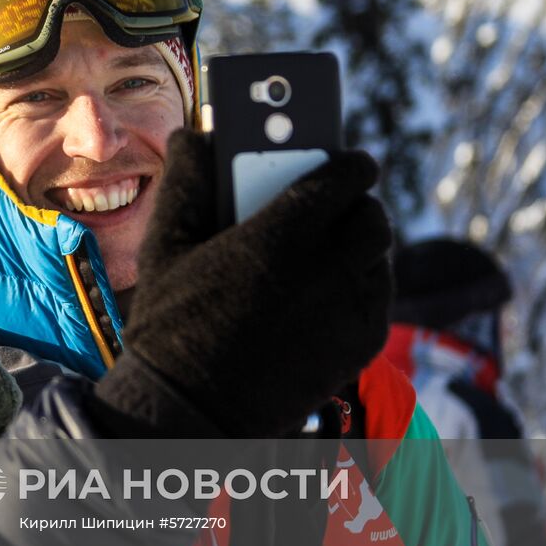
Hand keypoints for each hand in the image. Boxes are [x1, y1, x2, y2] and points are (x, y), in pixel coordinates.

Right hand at [95, 130, 391, 437]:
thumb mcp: (164, 246)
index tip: (345, 158)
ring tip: (328, 245)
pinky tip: (328, 287)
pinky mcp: (361, 346)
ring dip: (360, 244)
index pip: (343, 177)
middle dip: (356, 203)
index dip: (348, 162)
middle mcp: (326, 272)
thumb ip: (185, 181)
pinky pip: (379, 297)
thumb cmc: (171, 325)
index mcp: (279, 237)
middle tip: (333, 204)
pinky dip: (363, 284)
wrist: (191, 410)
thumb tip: (198, 136)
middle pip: (371, 216)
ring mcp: (349, 312)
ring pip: (380, 256)